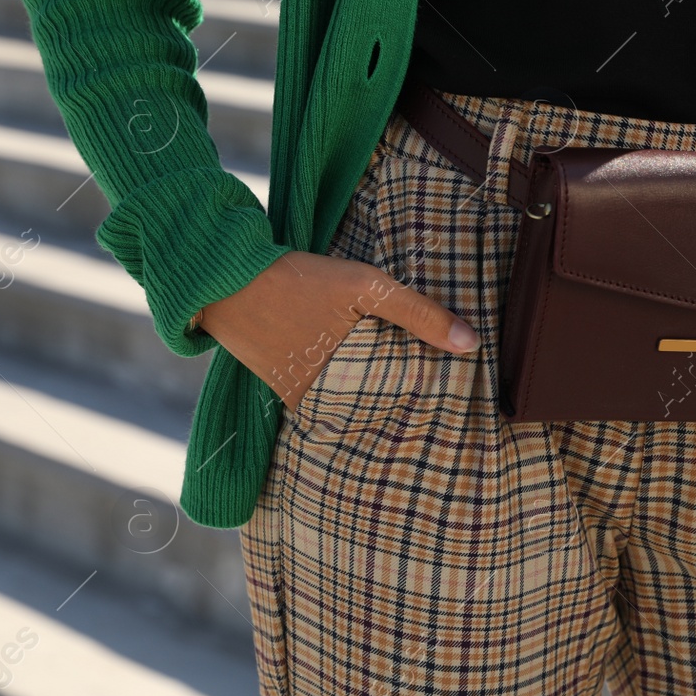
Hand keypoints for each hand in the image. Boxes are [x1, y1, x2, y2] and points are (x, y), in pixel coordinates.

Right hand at [193, 250, 477, 411]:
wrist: (224, 279)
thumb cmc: (299, 282)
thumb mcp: (365, 287)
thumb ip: (418, 314)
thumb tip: (471, 344)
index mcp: (343, 389)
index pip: (399, 415)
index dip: (428, 412)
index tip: (458, 410)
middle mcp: (320, 405)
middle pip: (377, 416)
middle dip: (407, 412)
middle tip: (447, 410)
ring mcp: (301, 400)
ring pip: (354, 409)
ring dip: (379, 403)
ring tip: (421, 398)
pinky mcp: (288, 389)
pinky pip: (329, 400)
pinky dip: (351, 393)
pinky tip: (375, 381)